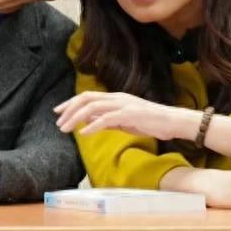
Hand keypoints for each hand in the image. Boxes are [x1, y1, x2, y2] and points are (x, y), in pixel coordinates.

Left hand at [54, 91, 192, 140]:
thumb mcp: (124, 121)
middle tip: (58, 123)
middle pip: (86, 99)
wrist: (172, 121)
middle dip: (69, 110)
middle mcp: (117, 98)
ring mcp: (123, 105)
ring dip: (75, 118)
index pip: (87, 96)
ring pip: (92, 107)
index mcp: (115, 98)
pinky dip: (92, 126)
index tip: (58, 112)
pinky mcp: (130, 115)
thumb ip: (107, 120)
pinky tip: (83, 133)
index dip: (70, 103)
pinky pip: (106, 119)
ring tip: (65, 129)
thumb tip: (88, 123)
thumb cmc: (150, 122)